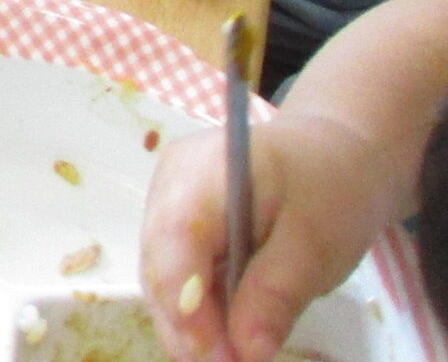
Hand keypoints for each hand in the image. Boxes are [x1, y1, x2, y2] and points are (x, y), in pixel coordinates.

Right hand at [140, 112, 393, 361]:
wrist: (334, 153)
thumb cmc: (330, 189)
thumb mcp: (317, 245)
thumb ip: (276, 294)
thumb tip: (245, 351)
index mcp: (205, 170)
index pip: (176, 238)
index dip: (185, 302)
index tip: (213, 356)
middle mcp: (171, 182)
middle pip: (159, 261)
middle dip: (185, 324)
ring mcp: (169, 199)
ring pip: (162, 272)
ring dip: (189, 322)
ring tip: (225, 360)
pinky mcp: (178, 220)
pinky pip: (176, 270)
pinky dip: (196, 307)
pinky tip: (220, 336)